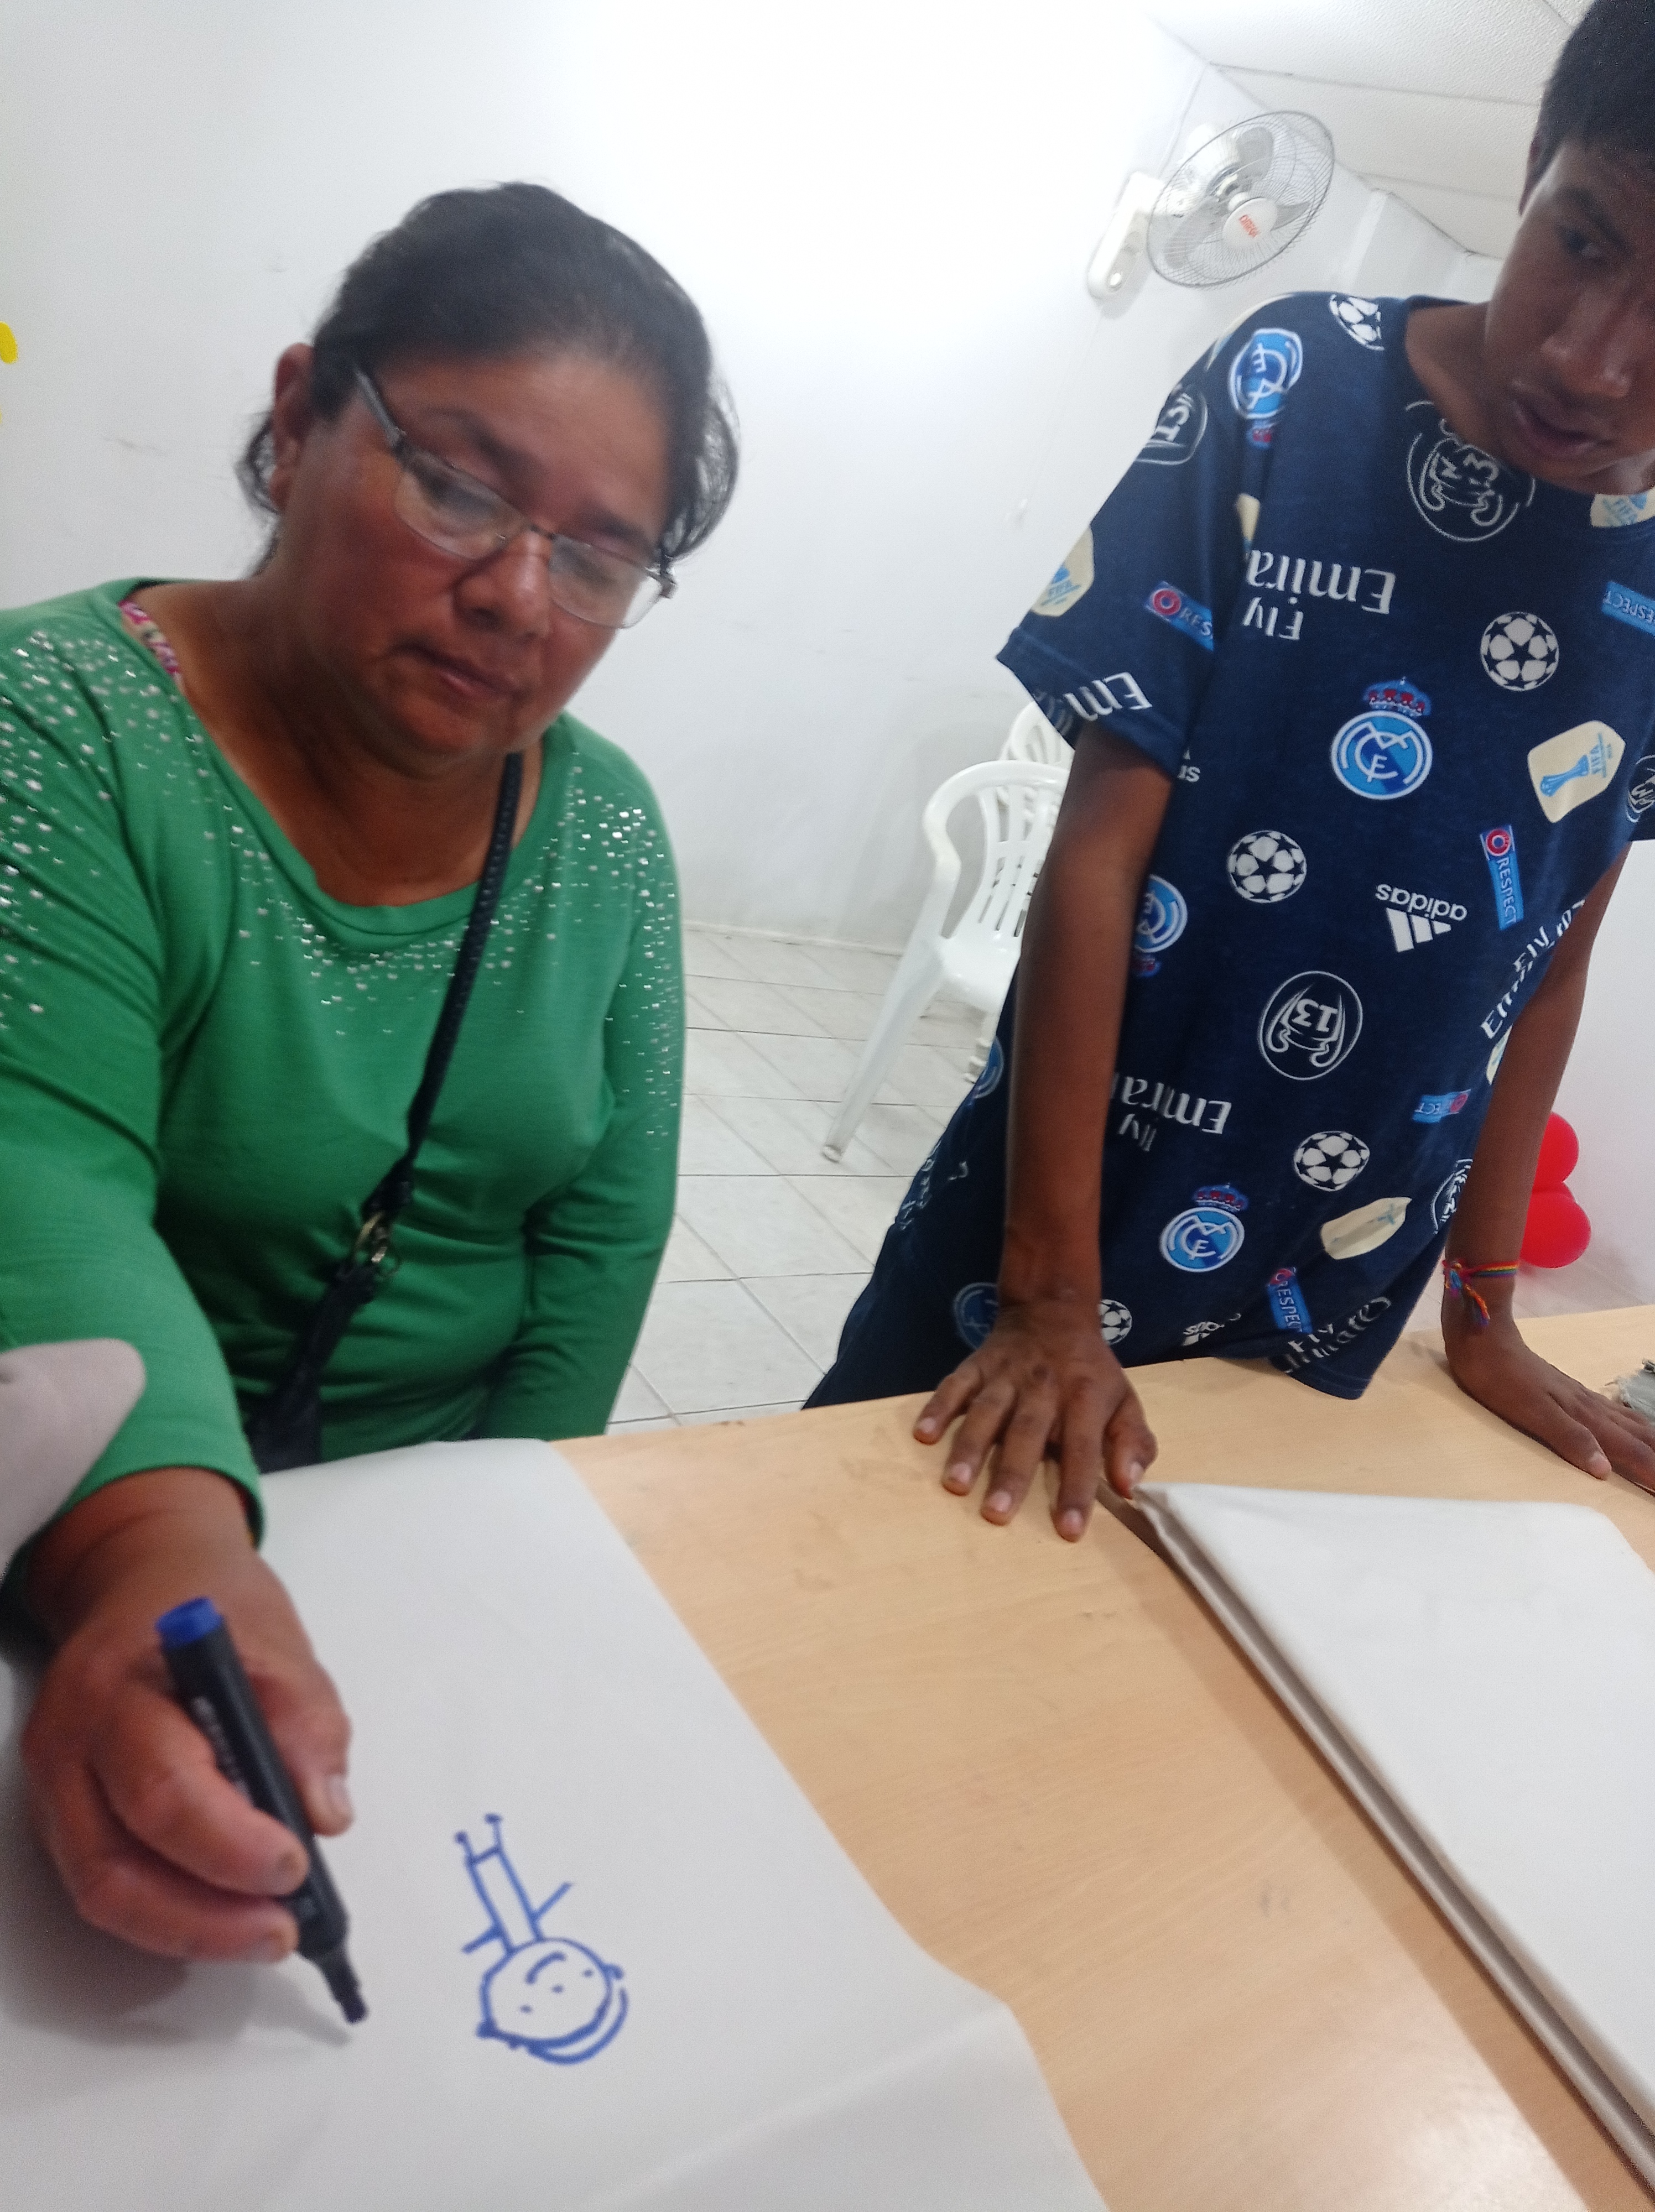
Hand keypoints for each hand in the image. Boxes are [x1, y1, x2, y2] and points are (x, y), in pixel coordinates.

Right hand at [21, 1467, 352, 1962]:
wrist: (143, 1573)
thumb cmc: (212, 1602)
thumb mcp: (278, 1640)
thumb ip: (307, 1724)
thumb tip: (325, 1814)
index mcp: (119, 1686)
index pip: (163, 1786)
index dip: (229, 1843)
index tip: (296, 1864)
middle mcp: (68, 1742)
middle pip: (116, 1862)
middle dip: (205, 1914)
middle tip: (283, 1928)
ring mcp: (54, 1784)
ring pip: (102, 1890)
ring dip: (187, 1929)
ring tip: (264, 1933)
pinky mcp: (64, 1811)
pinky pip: (105, 1882)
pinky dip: (166, 1912)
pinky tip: (224, 1914)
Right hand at [913, 1295, 1156, 1538]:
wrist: (1053, 1311)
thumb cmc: (1091, 1372)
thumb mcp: (1125, 1401)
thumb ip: (1133, 1444)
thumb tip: (1127, 1487)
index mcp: (1085, 1398)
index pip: (1081, 1448)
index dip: (1076, 1489)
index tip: (1069, 1531)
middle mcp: (1044, 1387)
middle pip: (1027, 1433)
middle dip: (1011, 1474)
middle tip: (996, 1514)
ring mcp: (1005, 1375)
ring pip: (986, 1412)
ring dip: (969, 1448)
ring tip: (955, 1485)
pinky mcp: (976, 1365)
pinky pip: (954, 1386)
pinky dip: (938, 1409)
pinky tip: (923, 1435)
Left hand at [1446, 1314, 1654, 1489]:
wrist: (1485, 1338)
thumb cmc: (1501, 1379)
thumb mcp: (1532, 1412)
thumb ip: (1569, 1438)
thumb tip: (1606, 1469)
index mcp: (1584, 1415)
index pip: (1630, 1448)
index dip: (1651, 1469)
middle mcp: (1589, 1405)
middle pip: (1637, 1434)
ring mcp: (1579, 1395)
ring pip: (1627, 1420)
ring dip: (1649, 1438)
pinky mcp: (1566, 1389)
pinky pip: (1611, 1410)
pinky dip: (1629, 1423)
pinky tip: (1624, 1423)